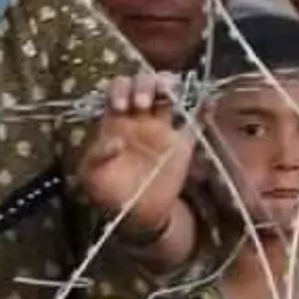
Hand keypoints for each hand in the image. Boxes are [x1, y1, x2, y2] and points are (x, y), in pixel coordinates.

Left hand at [78, 74, 193, 238]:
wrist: (135, 215)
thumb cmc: (108, 193)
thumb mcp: (90, 175)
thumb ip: (96, 156)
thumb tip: (115, 141)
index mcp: (115, 120)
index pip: (118, 88)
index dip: (120, 89)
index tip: (121, 106)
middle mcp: (139, 119)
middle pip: (144, 83)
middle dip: (144, 84)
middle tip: (142, 104)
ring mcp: (162, 130)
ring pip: (169, 95)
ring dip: (168, 86)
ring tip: (167, 95)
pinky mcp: (182, 146)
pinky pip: (195, 123)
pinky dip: (203, 110)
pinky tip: (207, 101)